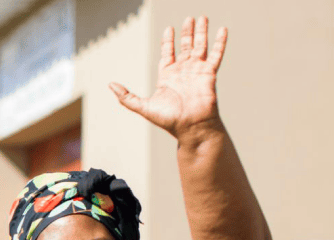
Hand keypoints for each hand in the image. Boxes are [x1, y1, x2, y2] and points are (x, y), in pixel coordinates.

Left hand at [109, 16, 226, 138]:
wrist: (191, 128)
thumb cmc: (170, 121)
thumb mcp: (144, 107)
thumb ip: (127, 97)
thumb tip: (110, 85)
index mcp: (168, 76)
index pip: (168, 53)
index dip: (168, 41)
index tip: (169, 29)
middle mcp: (183, 72)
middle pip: (184, 46)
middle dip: (186, 32)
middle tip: (189, 19)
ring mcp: (197, 71)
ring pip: (199, 46)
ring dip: (201, 32)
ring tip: (202, 17)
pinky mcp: (209, 74)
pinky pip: (216, 54)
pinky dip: (220, 42)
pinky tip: (222, 29)